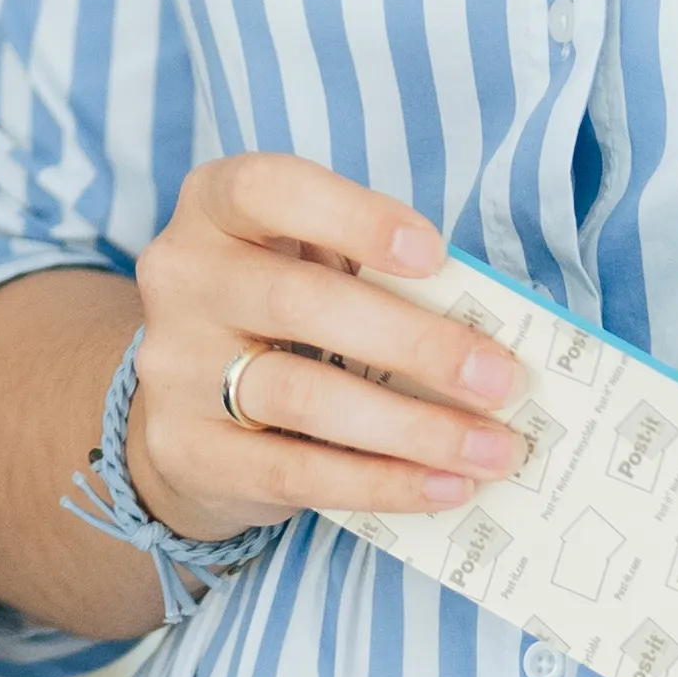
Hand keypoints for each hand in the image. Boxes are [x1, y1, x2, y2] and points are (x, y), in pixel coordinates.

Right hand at [116, 158, 532, 541]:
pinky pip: (297, 472)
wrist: (185, 412)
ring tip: (494, 447)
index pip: (267, 189)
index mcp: (215, 211)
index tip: (434, 255)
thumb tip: (487, 334)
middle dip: (416, 343)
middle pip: (300, 302)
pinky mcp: (190, 452)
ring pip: (304, 397)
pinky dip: (383, 482)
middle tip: (501, 379)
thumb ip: (375, 277)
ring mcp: (176, 371)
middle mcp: (183, 281)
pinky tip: (447, 487)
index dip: (353, 217)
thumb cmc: (278, 319)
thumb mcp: (308, 268)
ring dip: (416, 427)